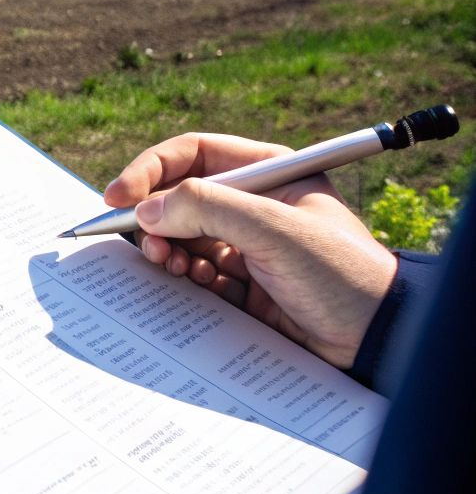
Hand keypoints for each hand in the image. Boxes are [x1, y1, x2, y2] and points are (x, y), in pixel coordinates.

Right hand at [104, 132, 397, 369]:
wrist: (376, 338)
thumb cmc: (341, 273)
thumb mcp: (274, 230)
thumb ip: (207, 209)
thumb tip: (144, 210)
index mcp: (268, 173)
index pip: (193, 154)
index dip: (150, 170)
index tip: (118, 197)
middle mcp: (253, 204)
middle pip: (178, 197)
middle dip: (154, 219)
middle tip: (149, 245)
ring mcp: (246, 245)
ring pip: (181, 238)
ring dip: (168, 252)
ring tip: (173, 267)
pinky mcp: (242, 283)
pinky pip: (194, 273)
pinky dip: (186, 280)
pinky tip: (200, 287)